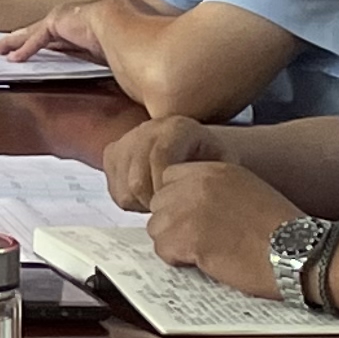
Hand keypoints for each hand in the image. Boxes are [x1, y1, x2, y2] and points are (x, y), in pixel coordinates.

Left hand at [0, 4, 110, 62]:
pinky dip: (25, 50)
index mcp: (79, 27)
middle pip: (37, 33)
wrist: (120, 24)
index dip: (39, 45)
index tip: (29, 52)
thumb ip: (93, 59)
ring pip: (30, 33)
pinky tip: (13, 58)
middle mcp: (67, 20)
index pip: (55, 38)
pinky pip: (36, 40)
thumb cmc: (120, 38)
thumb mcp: (103, 53)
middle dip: (20, 40)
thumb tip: (98, 71)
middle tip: (4, 46)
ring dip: (13, 43)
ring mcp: (60, 19)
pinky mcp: (54, 23)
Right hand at [101, 114, 228, 211]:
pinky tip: (148, 195)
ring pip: (123, 187)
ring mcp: (127, 139)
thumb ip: (218, 178)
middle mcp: (148, 129)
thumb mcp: (225, 165)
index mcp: (178, 128)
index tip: (177, 204)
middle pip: (137, 178)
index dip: (166, 187)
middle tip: (171, 209)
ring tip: (161, 200)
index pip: (160, 157)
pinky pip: (113, 187)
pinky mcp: (112, 152)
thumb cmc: (211, 160)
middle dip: (155, 202)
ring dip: (142, 203)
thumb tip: (207, 199)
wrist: (195, 148)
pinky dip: (129, 199)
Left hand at [142, 158, 295, 295]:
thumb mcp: (246, 191)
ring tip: (206, 253)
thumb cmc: (283, 231)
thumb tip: (184, 209)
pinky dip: (180, 262)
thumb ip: (213, 192)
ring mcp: (191, 209)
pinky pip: (164, 251)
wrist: (302, 252)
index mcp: (214, 169)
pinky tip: (207, 262)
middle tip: (200, 241)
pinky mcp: (191, 237)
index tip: (193, 220)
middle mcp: (198, 183)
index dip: (177, 204)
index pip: (169, 179)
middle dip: (174, 225)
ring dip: (175, 245)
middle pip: (159, 204)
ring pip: (157, 229)